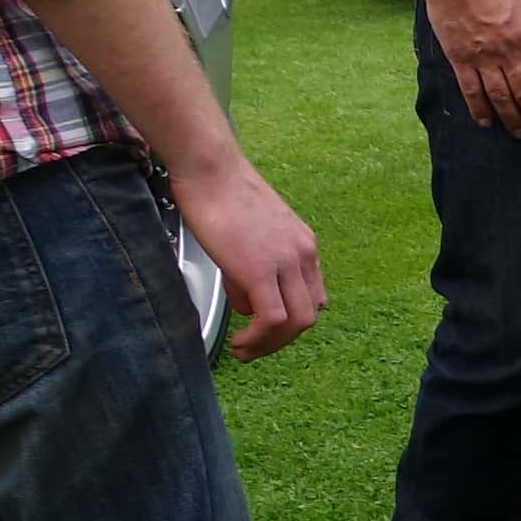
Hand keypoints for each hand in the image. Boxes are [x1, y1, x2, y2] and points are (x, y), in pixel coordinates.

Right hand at [169, 153, 325, 360]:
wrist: (210, 169)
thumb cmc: (219, 194)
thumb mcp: (248, 236)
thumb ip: (250, 270)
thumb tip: (245, 303)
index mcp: (303, 246)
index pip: (311, 296)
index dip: (290, 321)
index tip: (266, 332)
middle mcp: (303, 254)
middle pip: (308, 315)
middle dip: (282, 340)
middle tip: (254, 350)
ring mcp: (286, 262)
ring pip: (297, 323)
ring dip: (271, 345)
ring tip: (245, 351)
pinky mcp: (261, 269)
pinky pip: (273, 319)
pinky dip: (259, 339)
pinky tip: (241, 342)